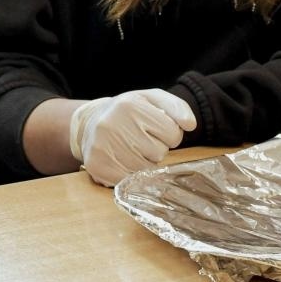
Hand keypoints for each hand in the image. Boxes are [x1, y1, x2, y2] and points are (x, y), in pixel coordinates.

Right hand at [69, 88, 197, 186]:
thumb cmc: (128, 112)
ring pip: (146, 170)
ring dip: (143, 162)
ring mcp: (103, 146)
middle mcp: (113, 124)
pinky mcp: (97, 166)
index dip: (167, 133)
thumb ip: (177, 107)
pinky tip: (121, 160)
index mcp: (130, 105)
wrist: (89, 123)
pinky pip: (129, 181)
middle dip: (154, 148)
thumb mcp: (152, 100)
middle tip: (138, 138)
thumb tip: (190, 125)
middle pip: (159, 153)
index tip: (152, 128)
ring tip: (130, 149)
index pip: (172, 133)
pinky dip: (130, 174)